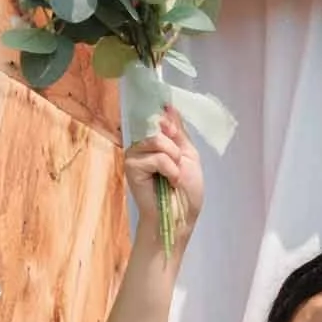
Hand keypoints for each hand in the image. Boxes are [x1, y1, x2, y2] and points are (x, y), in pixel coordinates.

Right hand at [124, 107, 202, 235]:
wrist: (181, 216)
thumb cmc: (187, 189)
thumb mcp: (189, 154)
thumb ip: (178, 131)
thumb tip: (168, 106)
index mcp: (156, 140)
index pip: (159, 118)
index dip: (170, 122)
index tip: (176, 133)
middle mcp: (142, 144)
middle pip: (159, 127)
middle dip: (176, 148)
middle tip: (178, 166)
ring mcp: (135, 154)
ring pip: (157, 140)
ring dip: (173, 160)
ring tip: (174, 176)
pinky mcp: (131, 166)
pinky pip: (155, 157)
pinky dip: (169, 170)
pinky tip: (168, 182)